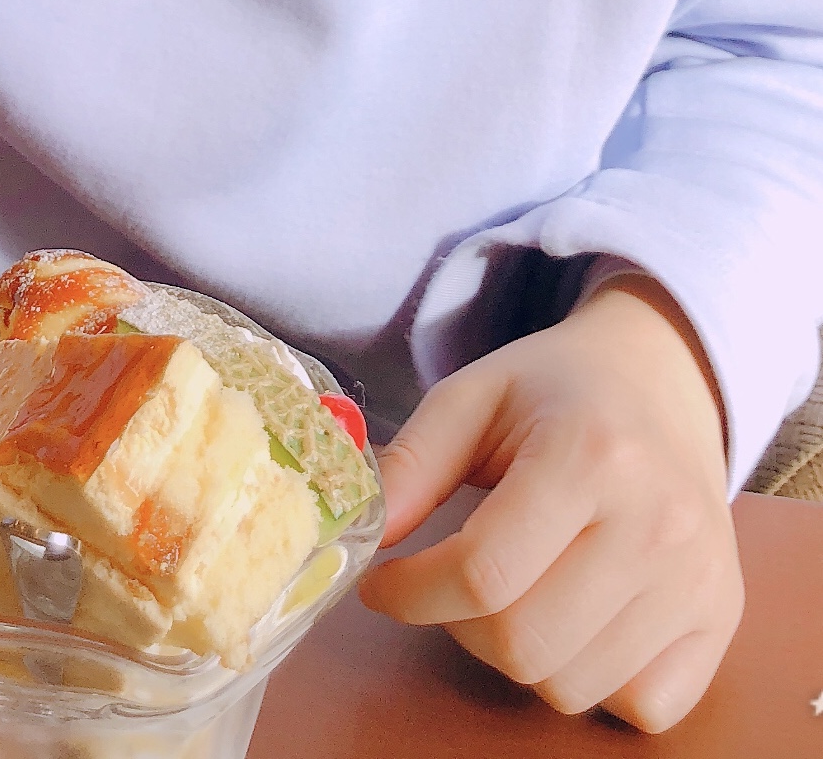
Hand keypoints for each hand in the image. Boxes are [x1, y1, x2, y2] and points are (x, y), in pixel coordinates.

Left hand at [360, 276, 743, 731]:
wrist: (664, 382)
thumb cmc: (557, 389)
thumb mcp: (472, 395)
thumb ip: (411, 463)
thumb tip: (365, 535)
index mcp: (591, 455)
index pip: (485, 573)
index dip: (413, 592)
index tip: (383, 582)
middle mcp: (658, 525)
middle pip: (526, 645)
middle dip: (460, 626)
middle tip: (451, 584)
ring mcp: (699, 580)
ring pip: (574, 687)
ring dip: (520, 655)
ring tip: (516, 590)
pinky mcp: (724, 619)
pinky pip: (642, 706)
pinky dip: (594, 681)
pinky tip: (576, 618)